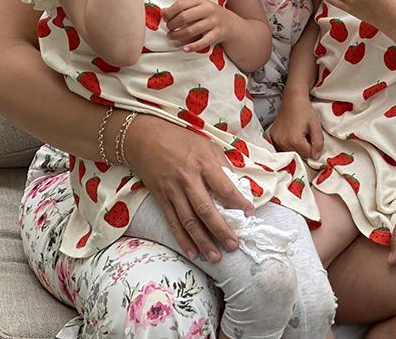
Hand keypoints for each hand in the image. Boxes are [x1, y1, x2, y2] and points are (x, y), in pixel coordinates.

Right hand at [121, 113, 250, 263]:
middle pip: (206, 210)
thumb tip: (238, 185)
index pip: (224, 187)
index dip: (238, 202)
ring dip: (203, 241)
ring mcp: (172, 191)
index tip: (249, 213)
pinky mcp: (161, 199)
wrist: (145, 138)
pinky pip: (173, 223)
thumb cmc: (181, 140)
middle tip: (234, 245)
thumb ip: (222, 165)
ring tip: (215, 256)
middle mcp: (188, 179)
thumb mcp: (207, 145)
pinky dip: (183, 239)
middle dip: (221, 230)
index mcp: (204, 163)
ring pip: (189, 221)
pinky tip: (193, 252)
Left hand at [163, 0, 233, 53]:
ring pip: (191, 30)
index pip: (180, 4)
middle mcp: (208, 9)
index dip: (170, 13)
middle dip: (172, 25)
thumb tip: (162, 12)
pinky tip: (184, 48)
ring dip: (178, 35)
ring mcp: (213, 22)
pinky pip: (203, 42)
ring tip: (172, 37)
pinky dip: (192, 46)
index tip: (165, 19)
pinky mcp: (217, 34)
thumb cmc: (208, 14)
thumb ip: (180, 8)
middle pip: (184, 17)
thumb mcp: (196, 7)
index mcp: (201, 0)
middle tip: (169, 29)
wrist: (230, 24)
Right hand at [268, 93, 322, 158]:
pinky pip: (281, 148)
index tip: (312, 138)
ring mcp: (276, 140)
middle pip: (298, 155)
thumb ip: (318, 143)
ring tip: (298, 134)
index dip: (313, 148)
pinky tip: (291, 136)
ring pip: (290, 153)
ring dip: (296, 148)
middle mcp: (283, 142)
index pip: (307, 155)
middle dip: (304, 148)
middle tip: (305, 135)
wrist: (293, 100)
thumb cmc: (304, 110)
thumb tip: (315, 156)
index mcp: (295, 140)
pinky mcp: (272, 137)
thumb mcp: (316, 126)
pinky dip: (287, 145)